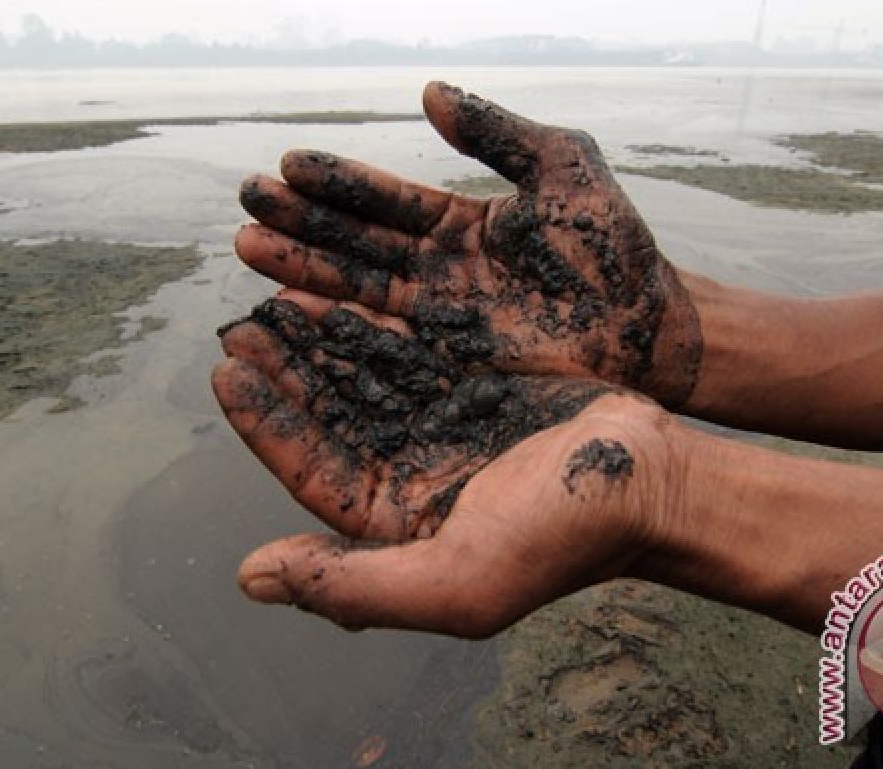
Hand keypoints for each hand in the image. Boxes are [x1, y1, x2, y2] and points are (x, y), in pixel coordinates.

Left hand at [211, 290, 677, 635]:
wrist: (655, 479)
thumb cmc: (563, 538)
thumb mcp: (458, 580)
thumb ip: (353, 587)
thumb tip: (250, 579)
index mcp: (396, 529)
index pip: (311, 473)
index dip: (265, 425)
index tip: (228, 373)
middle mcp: (410, 479)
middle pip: (328, 421)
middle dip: (283, 374)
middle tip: (240, 325)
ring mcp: (440, 431)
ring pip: (360, 381)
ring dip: (317, 346)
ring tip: (274, 300)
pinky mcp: (469, 391)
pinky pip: (406, 353)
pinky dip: (370, 328)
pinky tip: (336, 296)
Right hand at [236, 82, 702, 409]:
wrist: (647, 327)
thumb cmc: (615, 249)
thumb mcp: (563, 170)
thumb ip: (497, 133)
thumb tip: (427, 93)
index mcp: (461, 224)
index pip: (388, 199)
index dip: (340, 182)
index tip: (288, 163)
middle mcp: (439, 270)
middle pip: (358, 242)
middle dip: (302, 222)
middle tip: (247, 202)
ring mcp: (439, 316)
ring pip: (358, 287)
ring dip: (304, 267)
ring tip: (250, 246)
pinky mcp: (445, 358)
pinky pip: (381, 337)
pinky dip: (337, 321)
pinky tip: (291, 305)